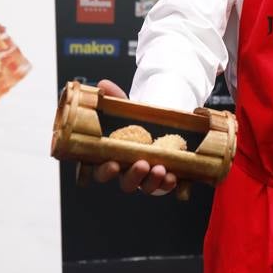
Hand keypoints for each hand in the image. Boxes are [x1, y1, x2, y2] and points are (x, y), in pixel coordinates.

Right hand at [88, 79, 177, 194]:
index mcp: (110, 156)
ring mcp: (144, 177)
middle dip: (132, 177)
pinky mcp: (162, 179)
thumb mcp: (125, 107)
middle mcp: (126, 170)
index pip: (98, 170)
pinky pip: (164, 187)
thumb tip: (103, 85)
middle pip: (123, 182)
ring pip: (144, 187)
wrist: (159, 123)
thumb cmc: (135, 121)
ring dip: (151, 181)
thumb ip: (114, 97)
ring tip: (161, 169)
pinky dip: (168, 184)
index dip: (103, 171)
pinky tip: (173, 177)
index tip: (111, 164)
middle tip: (141, 165)